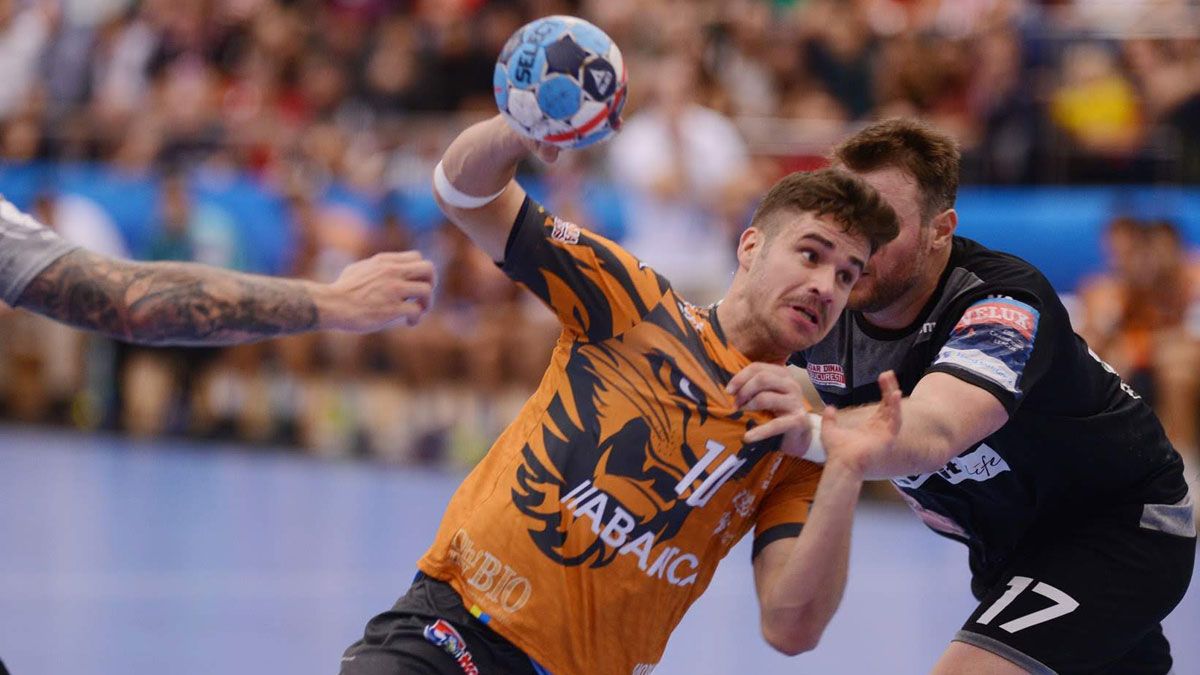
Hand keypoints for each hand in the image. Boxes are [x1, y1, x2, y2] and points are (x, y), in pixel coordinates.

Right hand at [319, 251, 434, 331]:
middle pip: (429, 269)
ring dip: (427, 303)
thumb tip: (382, 268)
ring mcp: (393, 289)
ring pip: (427, 290)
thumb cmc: (341, 290)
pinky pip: (417, 310)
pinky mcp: (392, 308)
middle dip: (431, 283)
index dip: (420, 272)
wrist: (331, 305)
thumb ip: (376, 267)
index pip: (417, 258)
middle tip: (422, 297)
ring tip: (418, 311)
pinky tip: (409, 322)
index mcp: (385, 261)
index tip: (413, 283)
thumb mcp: (359, 268)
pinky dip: (417, 318)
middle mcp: (392, 272)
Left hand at [727, 363, 813, 457]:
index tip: (728, 391)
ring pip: (765, 398)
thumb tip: (729, 388)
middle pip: (762, 378)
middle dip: (744, 391)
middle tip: (735, 404)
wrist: (800, 435)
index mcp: (783, 375)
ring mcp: (796, 402)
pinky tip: (748, 437)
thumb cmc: (778, 413)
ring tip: (741, 415)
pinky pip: (774, 424)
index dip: (740, 377)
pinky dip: (759, 431)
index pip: (758, 368)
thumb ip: (753, 387)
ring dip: (748, 406)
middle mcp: (791, 385)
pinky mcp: (798, 420)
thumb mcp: (767, 395)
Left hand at [821, 371, 901, 475]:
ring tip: (890, 380)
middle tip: (888, 373)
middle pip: (889, 405)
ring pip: (893, 409)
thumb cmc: (837, 452)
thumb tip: (830, 408)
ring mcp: (886, 433)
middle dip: (889, 388)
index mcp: (871, 428)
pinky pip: (895, 420)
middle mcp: (881, 429)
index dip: (884, 392)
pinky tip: (894, 394)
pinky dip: (896, 407)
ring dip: (892, 394)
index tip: (883, 378)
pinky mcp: (888, 437)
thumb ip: (830, 419)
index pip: (882, 407)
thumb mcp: (830, 431)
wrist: (842, 463)